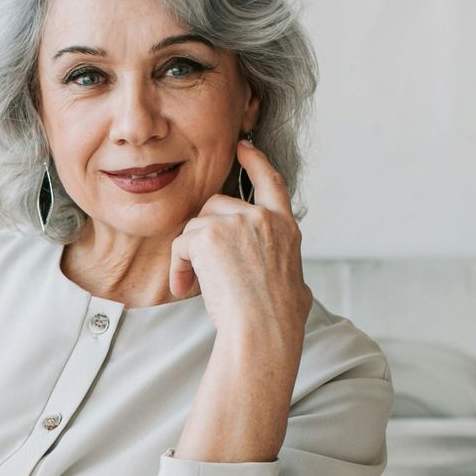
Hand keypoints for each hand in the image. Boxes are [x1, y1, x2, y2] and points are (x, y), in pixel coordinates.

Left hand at [169, 139, 311, 352]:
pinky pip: (181, 245)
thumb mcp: (293, 282)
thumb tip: (298, 292)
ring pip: (195, 226)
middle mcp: (263, 218)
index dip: (255, 162)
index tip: (243, 147)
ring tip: (195, 285)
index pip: (270, 182)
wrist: (263, 328)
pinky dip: (178, 268)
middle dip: (203, 232)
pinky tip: (184, 288)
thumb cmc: (276, 318)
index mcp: (286, 227)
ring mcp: (236, 222)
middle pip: (216, 205)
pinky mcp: (209, 235)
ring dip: (189, 255)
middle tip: (202, 267)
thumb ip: (284, 268)